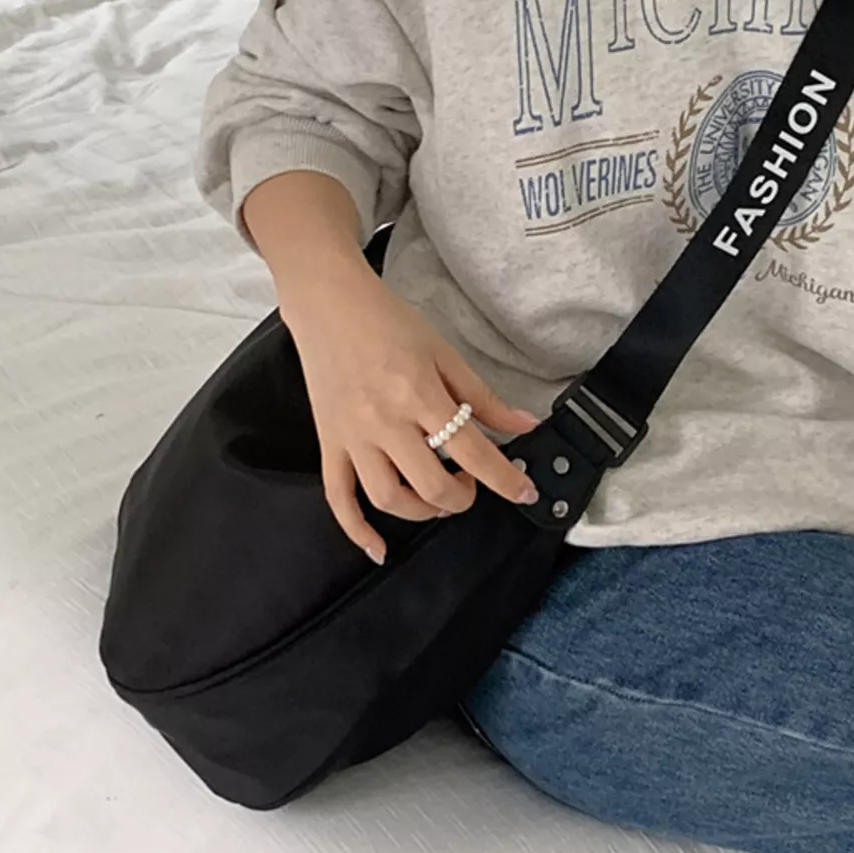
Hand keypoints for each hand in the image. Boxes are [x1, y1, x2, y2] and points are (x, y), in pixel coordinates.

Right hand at [287, 265, 540, 563]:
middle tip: (471, 484)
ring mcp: (352, 436)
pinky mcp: (329, 443)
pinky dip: (356, 529)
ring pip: (388, 498)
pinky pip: (338, 497)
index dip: (504, 479)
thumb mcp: (444, 353)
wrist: (329, 304)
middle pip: (431, 484)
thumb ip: (483, 397)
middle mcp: (384, 421)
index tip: (524, 492)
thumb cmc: (388, 322)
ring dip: (422, 511)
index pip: (471, 451)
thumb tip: (525, 425)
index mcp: (419, 394)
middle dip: (462, 497)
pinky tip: (378, 548)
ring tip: (438, 498)